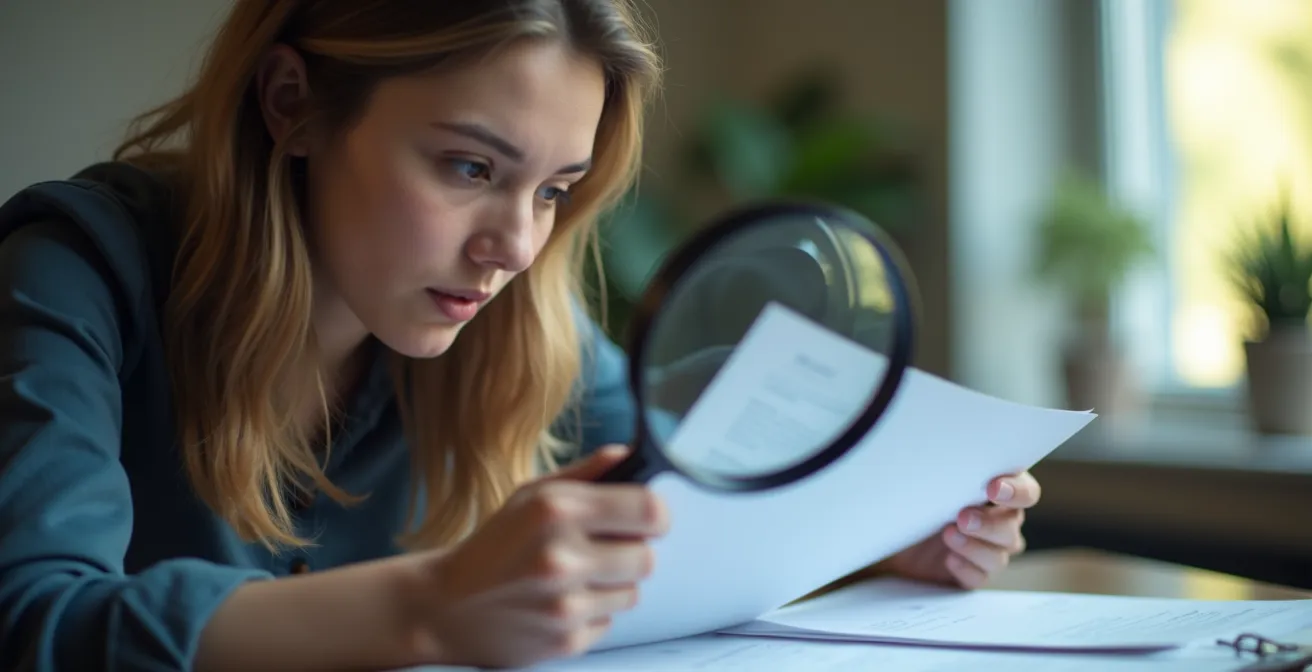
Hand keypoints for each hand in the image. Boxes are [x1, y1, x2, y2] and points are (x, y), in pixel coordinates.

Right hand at [417, 446, 667, 667]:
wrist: (444, 607)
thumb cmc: (492, 546)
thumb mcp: (529, 495)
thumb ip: (585, 474)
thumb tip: (628, 454)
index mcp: (558, 510)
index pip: (650, 510)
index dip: (654, 515)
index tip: (644, 519)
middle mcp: (564, 557)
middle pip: (647, 557)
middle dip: (630, 552)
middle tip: (601, 550)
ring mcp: (566, 604)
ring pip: (632, 593)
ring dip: (612, 585)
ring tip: (575, 577)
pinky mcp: (567, 640)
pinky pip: (609, 622)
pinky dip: (592, 613)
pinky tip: (560, 603)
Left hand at [877, 471, 1040, 588]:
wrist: (890, 532)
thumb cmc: (918, 497)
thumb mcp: (932, 482)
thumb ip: (952, 475)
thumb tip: (950, 462)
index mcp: (999, 492)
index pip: (1026, 492)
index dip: (1017, 491)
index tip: (993, 488)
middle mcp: (1000, 521)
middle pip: (1012, 526)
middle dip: (989, 523)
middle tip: (962, 517)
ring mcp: (987, 550)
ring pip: (999, 556)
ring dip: (975, 547)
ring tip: (948, 535)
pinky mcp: (971, 573)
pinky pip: (979, 577)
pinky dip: (966, 569)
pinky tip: (949, 559)